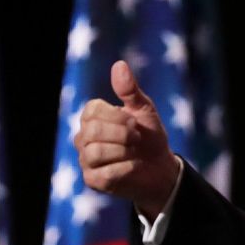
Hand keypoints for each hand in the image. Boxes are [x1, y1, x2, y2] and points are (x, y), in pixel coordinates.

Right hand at [73, 60, 180, 217]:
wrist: (161, 168)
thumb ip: (130, 90)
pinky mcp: (93, 180)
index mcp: (92, 117)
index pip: (93, 110)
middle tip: (137, 138)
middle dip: (122, 134)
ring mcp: (86, 160)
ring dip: (124, 151)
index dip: (118, 117)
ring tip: (134, 152)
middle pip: (92, 132)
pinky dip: (125, 168)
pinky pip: (104, 174)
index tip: (135, 122)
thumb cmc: (149, 136)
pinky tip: (133, 166)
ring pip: (95, 152)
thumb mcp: (144, 110)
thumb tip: (119, 64)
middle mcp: (83, 137)